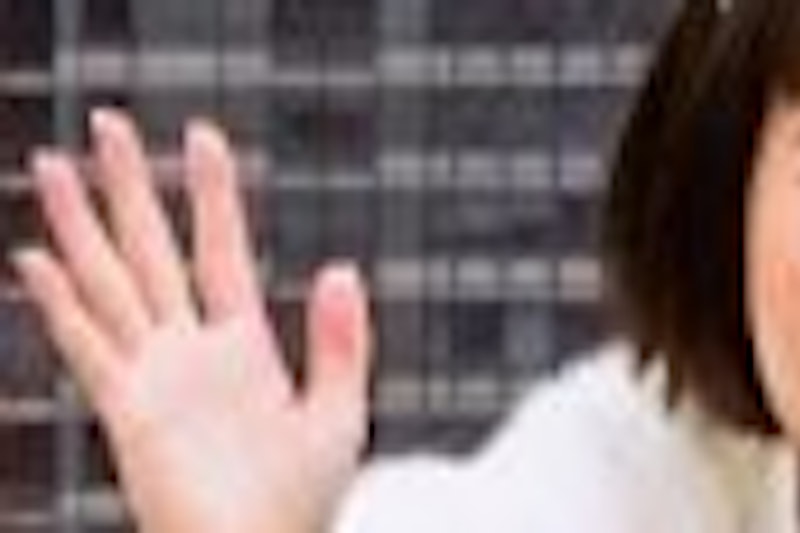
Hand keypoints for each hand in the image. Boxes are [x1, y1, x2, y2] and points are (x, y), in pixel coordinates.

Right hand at [11, 109, 372, 532]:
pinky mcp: (127, 413)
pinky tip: (32, 259)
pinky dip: (59, 304)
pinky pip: (87, 347)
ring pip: (108, 281)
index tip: (201, 134)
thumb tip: (342, 266)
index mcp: (244, 344)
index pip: (221, 247)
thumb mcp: (337, 412)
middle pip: (152, 248)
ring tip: (48, 165)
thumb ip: (342, 341)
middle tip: (104, 122)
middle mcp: (190, 349)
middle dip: (127, 185)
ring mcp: (154, 376)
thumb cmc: (302, 502)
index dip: (211, 192)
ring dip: (77, 224)